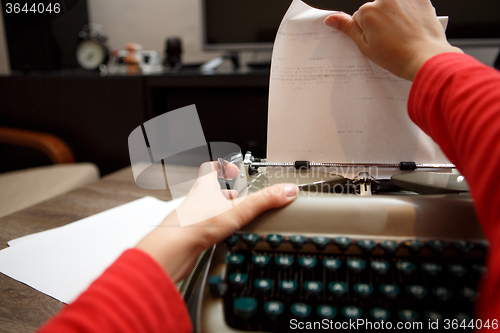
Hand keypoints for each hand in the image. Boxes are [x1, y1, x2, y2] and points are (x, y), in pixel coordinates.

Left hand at [136, 161, 298, 281]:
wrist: (173, 248)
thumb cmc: (195, 224)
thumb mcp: (238, 210)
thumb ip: (264, 200)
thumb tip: (287, 190)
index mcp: (206, 186)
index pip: (211, 168)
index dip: (221, 166)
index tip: (231, 166)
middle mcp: (197, 199)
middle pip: (210, 190)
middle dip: (225, 192)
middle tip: (238, 196)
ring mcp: (191, 217)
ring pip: (207, 210)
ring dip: (220, 212)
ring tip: (234, 218)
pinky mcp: (190, 235)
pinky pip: (203, 228)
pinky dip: (214, 230)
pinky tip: (221, 238)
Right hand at [324, 0, 462, 80]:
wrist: (426, 58)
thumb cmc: (397, 57)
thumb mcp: (365, 47)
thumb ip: (348, 29)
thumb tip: (331, 19)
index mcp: (368, 11)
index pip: (360, 17)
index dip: (367, 32)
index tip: (377, 42)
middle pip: (377, 9)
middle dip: (381, 21)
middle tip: (391, 40)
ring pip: (393, 5)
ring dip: (396, 16)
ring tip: (404, 35)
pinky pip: (409, 2)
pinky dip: (411, 12)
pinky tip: (414, 27)